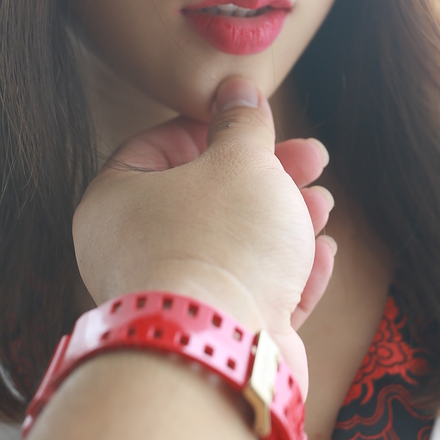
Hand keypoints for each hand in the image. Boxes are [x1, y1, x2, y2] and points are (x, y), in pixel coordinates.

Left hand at [72, 76, 336, 396]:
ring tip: (321, 205)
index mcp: (116, 200)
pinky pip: (251, 293)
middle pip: (206, 196)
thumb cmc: (221, 244)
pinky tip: (323, 255)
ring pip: (235, 246)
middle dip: (268, 175)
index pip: (156, 146)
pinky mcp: (213, 336)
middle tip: (311, 159)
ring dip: (285, 222)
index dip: (210, 128)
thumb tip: (237, 88)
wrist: (224, 351)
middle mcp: (134, 251)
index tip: (253, 121)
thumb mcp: (241, 160)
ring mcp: (175, 298)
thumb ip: (243, 122)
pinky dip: (288, 272)